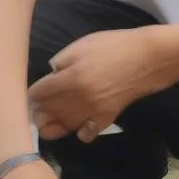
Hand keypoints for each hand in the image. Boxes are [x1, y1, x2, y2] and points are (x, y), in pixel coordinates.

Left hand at [28, 25, 178, 142]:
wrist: (147, 58)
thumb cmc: (114, 46)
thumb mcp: (83, 44)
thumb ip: (62, 60)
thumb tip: (51, 75)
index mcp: (71, 77)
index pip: (39, 93)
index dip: (32, 94)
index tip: (31, 94)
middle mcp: (79, 98)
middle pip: (48, 112)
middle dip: (38, 111)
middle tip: (36, 110)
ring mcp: (93, 111)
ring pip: (64, 126)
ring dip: (54, 125)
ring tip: (49, 121)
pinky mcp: (107, 118)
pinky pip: (87, 134)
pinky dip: (79, 133)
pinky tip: (78, 126)